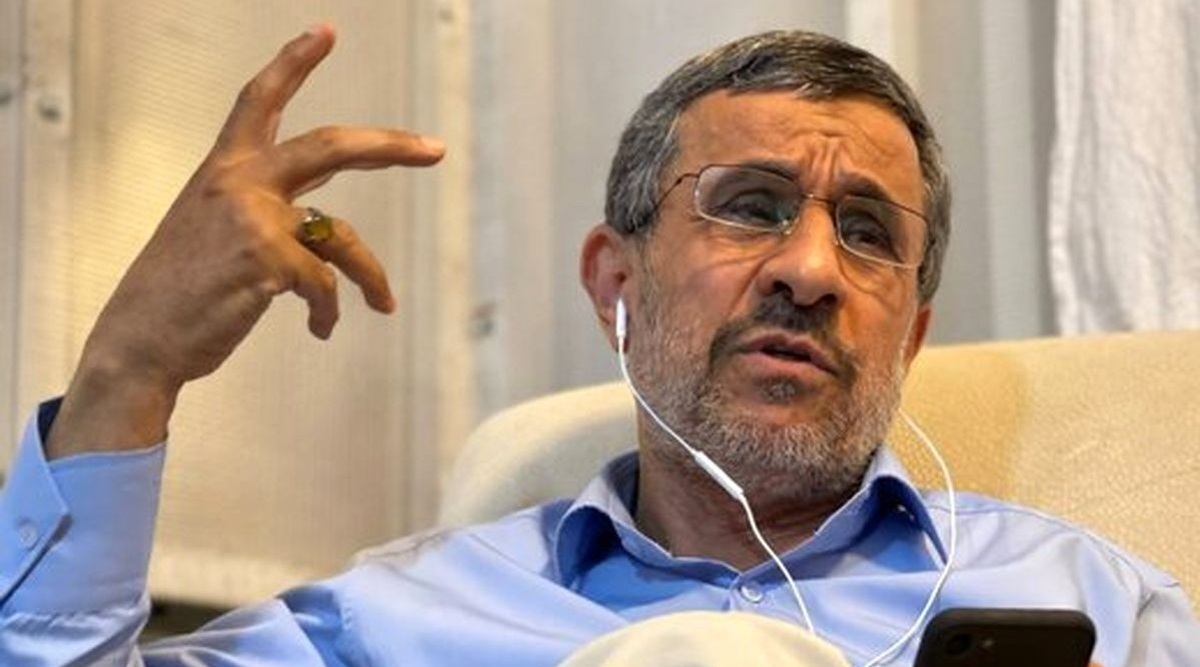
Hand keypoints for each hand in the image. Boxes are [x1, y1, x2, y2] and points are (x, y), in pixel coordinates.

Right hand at [45, 24, 443, 458]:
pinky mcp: (268, 260)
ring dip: (371, 275)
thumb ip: (265, 211)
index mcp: (223, 169)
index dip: (293, 63)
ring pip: (343, 237)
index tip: (325, 32)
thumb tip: (325, 224)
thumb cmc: (181, 292)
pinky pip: (327, 286)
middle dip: (390, 146)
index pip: (259, 100)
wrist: (140, 341)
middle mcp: (239, 182)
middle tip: (436, 149)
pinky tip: (321, 330)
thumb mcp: (214, 231)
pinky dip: (331, 312)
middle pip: (332, 145)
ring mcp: (254, 218)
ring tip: (382, 303)